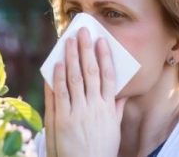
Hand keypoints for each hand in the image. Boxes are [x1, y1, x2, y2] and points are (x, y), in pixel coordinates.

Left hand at [44, 28, 125, 156]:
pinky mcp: (61, 120)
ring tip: (68, 41)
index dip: (104, 56)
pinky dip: (58, 77)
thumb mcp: (113, 131)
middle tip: (82, 32)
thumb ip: (116, 110)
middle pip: (90, 72)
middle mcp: (94, 108)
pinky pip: (59, 94)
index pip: (108, 76)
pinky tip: (56, 64)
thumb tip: (122, 94)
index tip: (101, 40)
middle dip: (86, 50)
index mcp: (108, 109)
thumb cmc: (100, 151)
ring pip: (74, 79)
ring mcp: (77, 113)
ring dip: (70, 57)